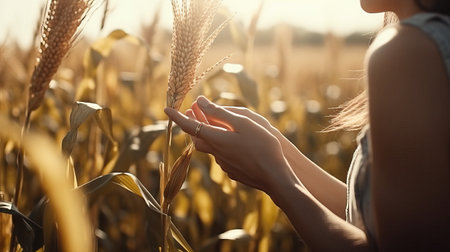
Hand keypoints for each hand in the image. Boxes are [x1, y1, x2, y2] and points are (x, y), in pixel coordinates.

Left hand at [164, 96, 294, 193]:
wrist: (274, 176)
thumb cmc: (262, 146)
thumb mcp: (243, 123)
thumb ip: (220, 113)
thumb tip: (200, 101)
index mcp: (215, 139)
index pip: (189, 126)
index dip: (176, 117)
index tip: (165, 108)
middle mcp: (215, 153)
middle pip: (197, 138)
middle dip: (192, 125)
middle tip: (190, 113)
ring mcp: (224, 164)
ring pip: (209, 148)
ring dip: (206, 135)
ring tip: (211, 125)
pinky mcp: (233, 171)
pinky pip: (222, 156)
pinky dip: (220, 146)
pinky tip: (232, 144)